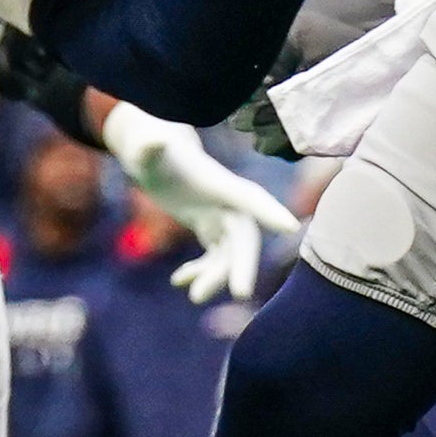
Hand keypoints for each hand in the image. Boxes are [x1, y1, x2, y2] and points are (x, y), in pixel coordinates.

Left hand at [100, 108, 301, 303]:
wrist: (150, 150)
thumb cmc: (148, 147)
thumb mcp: (144, 148)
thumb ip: (149, 146)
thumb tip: (154, 139)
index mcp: (219, 182)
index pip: (249, 197)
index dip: (270, 212)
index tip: (290, 227)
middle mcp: (226, 201)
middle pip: (243, 236)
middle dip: (243, 265)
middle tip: (240, 294)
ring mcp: (219, 214)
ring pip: (229, 254)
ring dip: (216, 277)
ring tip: (194, 296)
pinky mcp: (208, 225)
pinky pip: (214, 256)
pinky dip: (200, 272)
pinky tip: (178, 280)